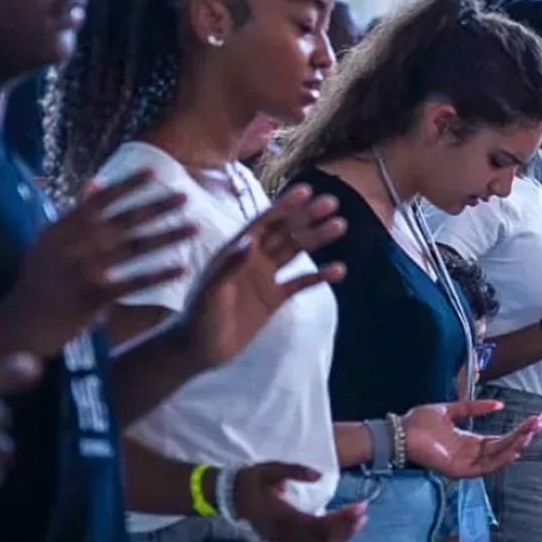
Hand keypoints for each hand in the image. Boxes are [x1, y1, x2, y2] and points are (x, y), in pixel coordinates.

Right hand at [5, 171, 194, 355]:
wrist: (22, 325)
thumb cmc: (41, 280)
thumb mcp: (51, 243)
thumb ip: (75, 214)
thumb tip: (98, 181)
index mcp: (62, 229)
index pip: (100, 201)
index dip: (128, 185)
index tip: (156, 172)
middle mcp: (72, 246)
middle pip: (122, 221)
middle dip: (156, 207)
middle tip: (186, 196)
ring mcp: (82, 271)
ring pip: (133, 249)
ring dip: (167, 237)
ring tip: (196, 228)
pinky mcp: (92, 297)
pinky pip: (133, 283)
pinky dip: (158, 275)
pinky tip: (182, 269)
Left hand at [178, 186, 348, 368]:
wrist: (200, 349)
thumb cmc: (200, 317)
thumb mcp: (212, 290)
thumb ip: (231, 265)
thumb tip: (252, 239)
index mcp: (237, 250)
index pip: (264, 222)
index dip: (284, 206)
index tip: (306, 191)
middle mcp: (254, 258)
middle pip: (285, 231)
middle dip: (307, 216)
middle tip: (332, 202)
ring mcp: (266, 277)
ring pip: (297, 251)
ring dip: (317, 238)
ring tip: (340, 225)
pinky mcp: (275, 298)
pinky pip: (302, 282)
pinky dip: (320, 276)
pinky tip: (339, 270)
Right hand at [235, 463, 366, 541]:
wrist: (231, 495)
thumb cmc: (253, 480)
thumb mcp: (271, 468)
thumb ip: (294, 470)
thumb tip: (319, 475)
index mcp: (281, 516)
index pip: (318, 524)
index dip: (341, 519)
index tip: (359, 507)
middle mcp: (282, 535)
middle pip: (321, 540)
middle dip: (346, 529)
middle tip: (364, 513)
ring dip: (340, 538)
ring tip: (358, 523)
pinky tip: (341, 534)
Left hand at [404, 401, 541, 477]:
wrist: (401, 431)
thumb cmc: (421, 422)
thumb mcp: (452, 409)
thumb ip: (474, 408)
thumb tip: (499, 404)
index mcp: (470, 442)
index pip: (499, 438)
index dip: (517, 430)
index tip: (534, 420)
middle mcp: (471, 454)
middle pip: (502, 448)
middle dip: (522, 437)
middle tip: (538, 424)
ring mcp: (466, 464)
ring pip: (497, 458)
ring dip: (514, 446)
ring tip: (529, 434)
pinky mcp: (459, 470)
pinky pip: (483, 467)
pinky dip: (499, 459)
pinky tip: (512, 449)